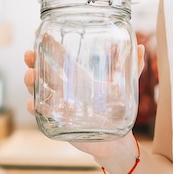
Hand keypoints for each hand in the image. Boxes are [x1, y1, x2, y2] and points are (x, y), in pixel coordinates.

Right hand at [23, 45, 147, 116]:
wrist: (115, 140)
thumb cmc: (118, 111)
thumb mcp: (125, 87)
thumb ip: (132, 68)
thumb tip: (143, 47)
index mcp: (79, 78)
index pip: (60, 58)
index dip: (49, 47)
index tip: (40, 33)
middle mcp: (65, 89)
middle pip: (43, 72)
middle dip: (33, 62)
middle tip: (29, 54)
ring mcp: (59, 105)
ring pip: (39, 91)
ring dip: (32, 82)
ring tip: (30, 75)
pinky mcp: (57, 122)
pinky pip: (42, 114)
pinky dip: (35, 108)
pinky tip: (33, 102)